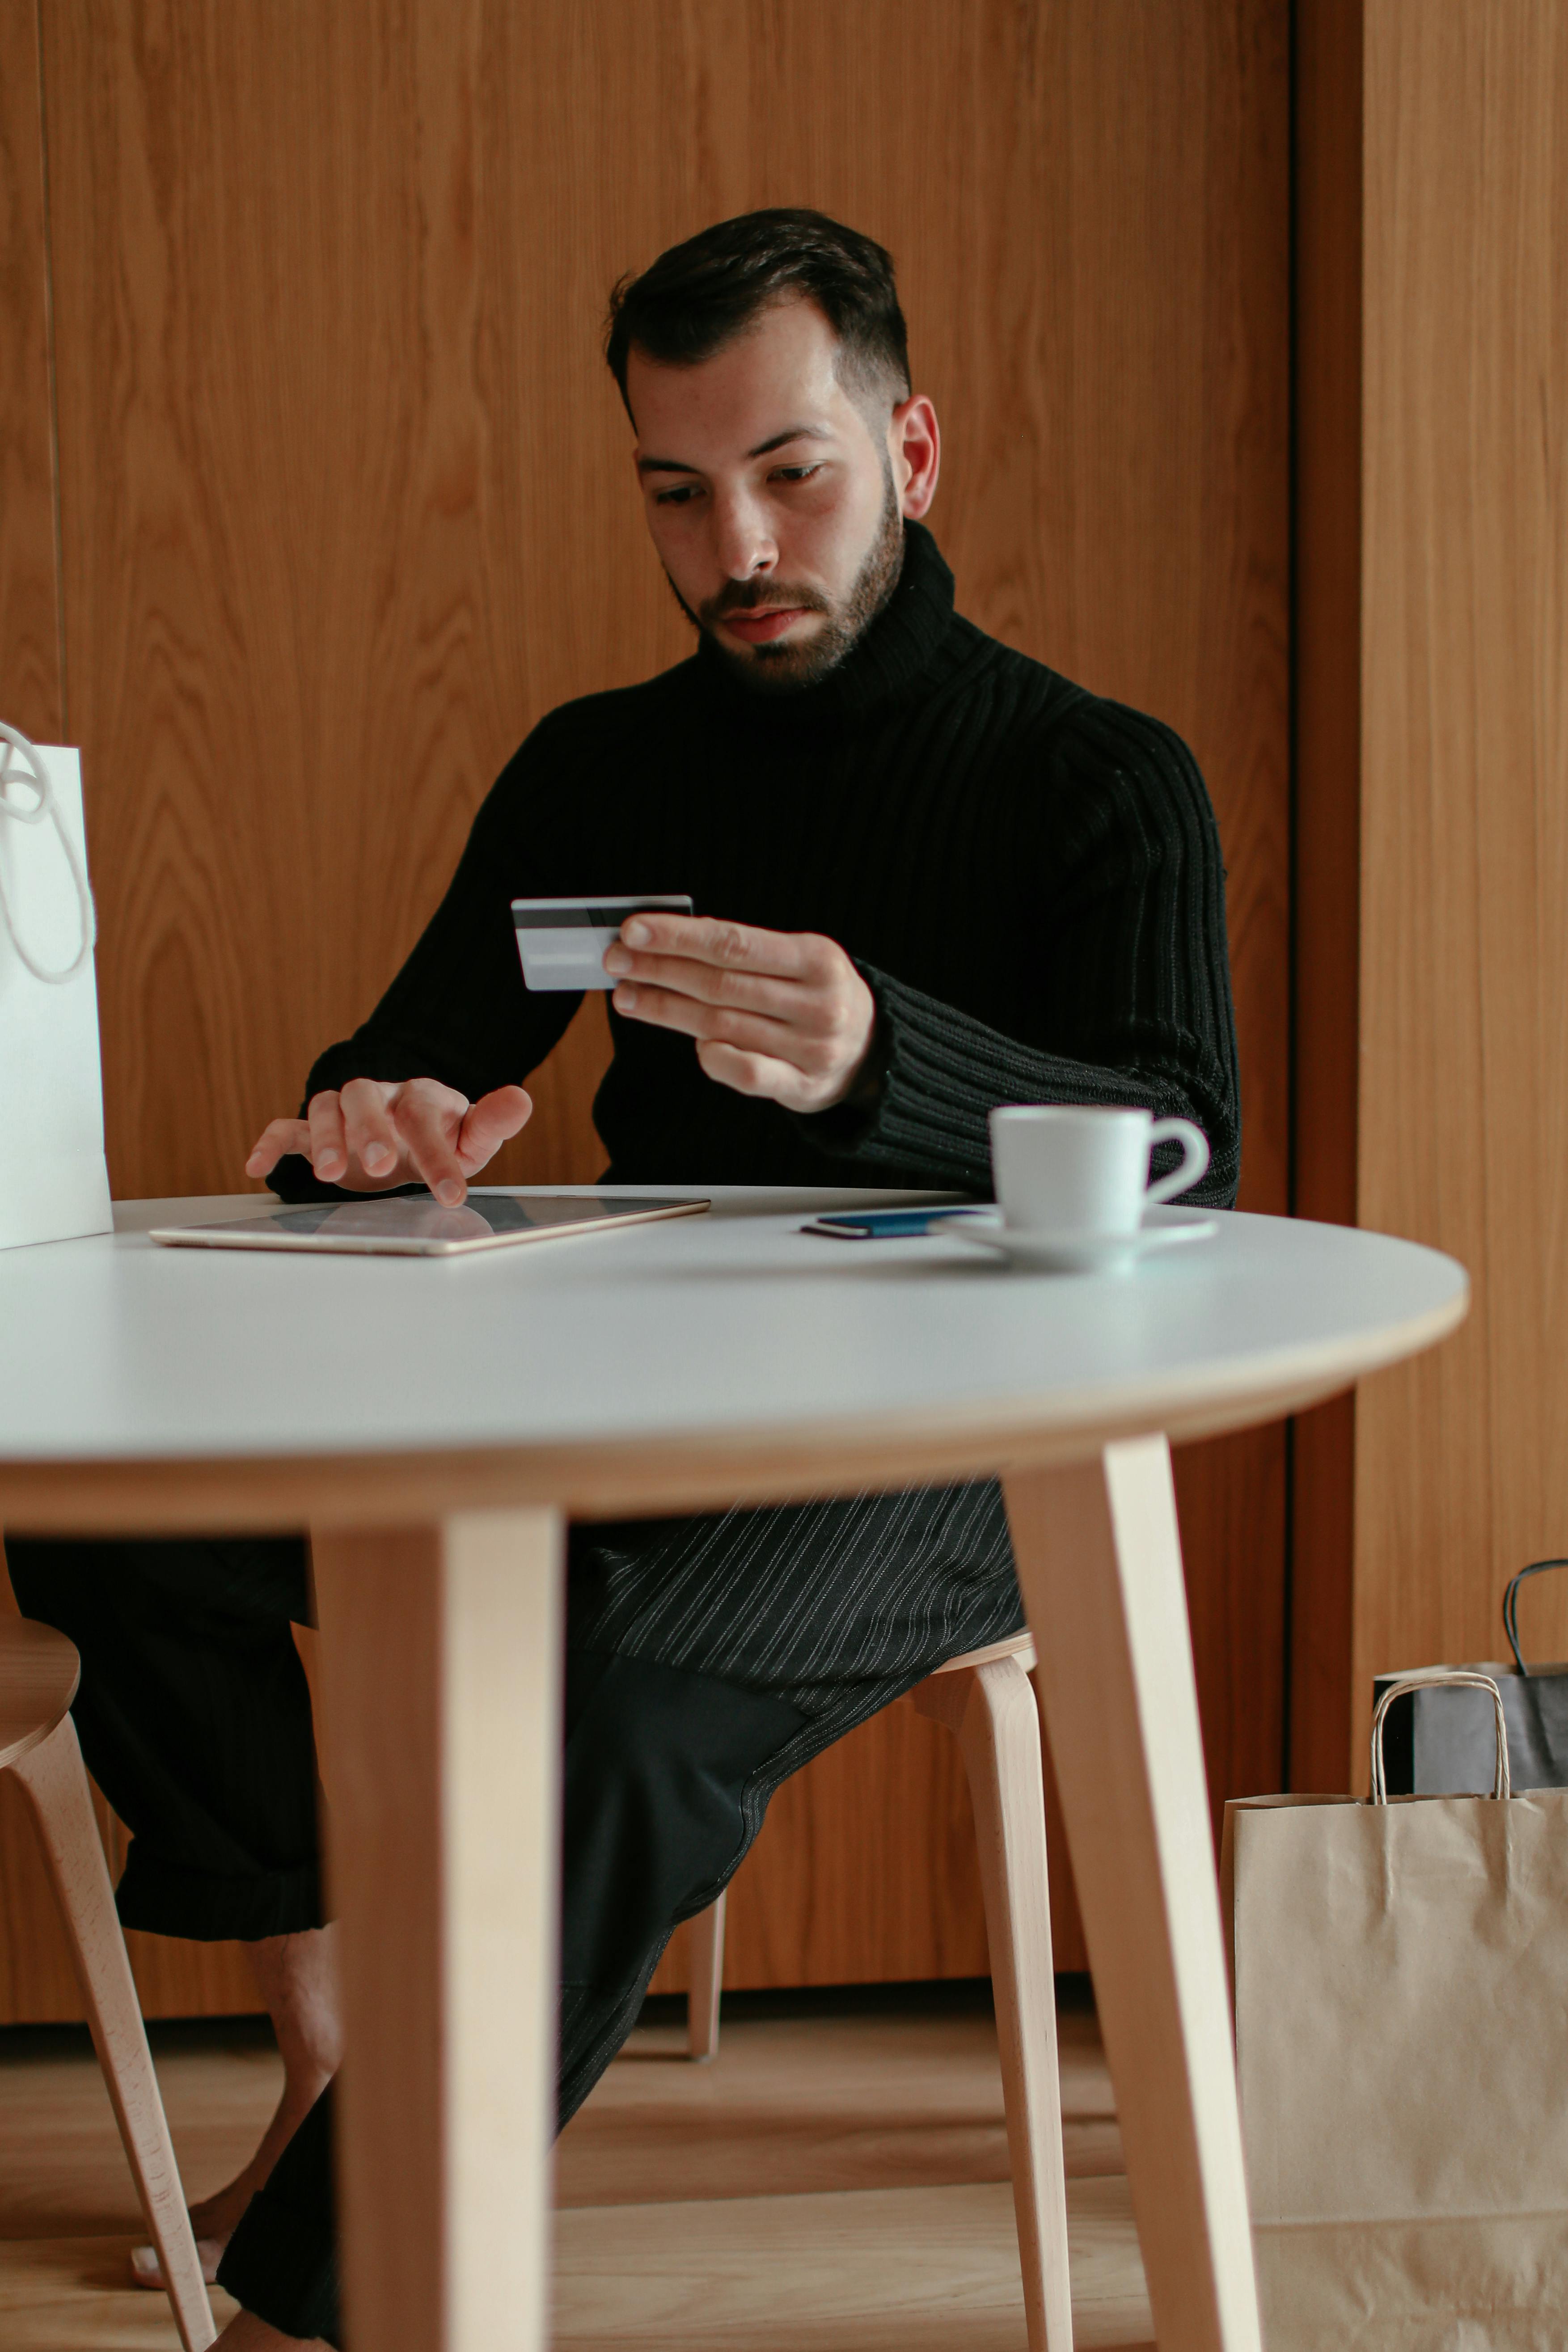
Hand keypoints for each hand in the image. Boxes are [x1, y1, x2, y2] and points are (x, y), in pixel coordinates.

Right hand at [244, 1078, 531, 1205]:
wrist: (408, 1130)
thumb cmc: (443, 1135)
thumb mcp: (473, 1135)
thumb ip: (493, 1122)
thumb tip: (522, 1100)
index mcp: (421, 1097)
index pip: (427, 1118)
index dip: (439, 1156)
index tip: (453, 1195)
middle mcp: (378, 1097)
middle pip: (364, 1097)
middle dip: (370, 1130)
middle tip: (381, 1165)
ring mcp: (344, 1113)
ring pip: (325, 1107)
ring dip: (325, 1137)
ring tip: (330, 1175)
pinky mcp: (316, 1131)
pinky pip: (286, 1128)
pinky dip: (270, 1142)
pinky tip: (257, 1165)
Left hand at [603, 914, 875, 1113]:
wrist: (874, 1050)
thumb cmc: (817, 996)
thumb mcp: (798, 960)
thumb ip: (742, 953)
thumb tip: (663, 942)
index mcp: (817, 958)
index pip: (734, 942)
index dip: (679, 936)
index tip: (634, 930)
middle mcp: (818, 1002)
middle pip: (721, 983)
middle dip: (660, 969)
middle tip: (617, 961)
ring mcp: (812, 1048)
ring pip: (722, 1025)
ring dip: (667, 1009)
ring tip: (630, 995)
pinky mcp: (802, 1086)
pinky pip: (747, 1072)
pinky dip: (714, 1057)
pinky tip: (690, 1044)